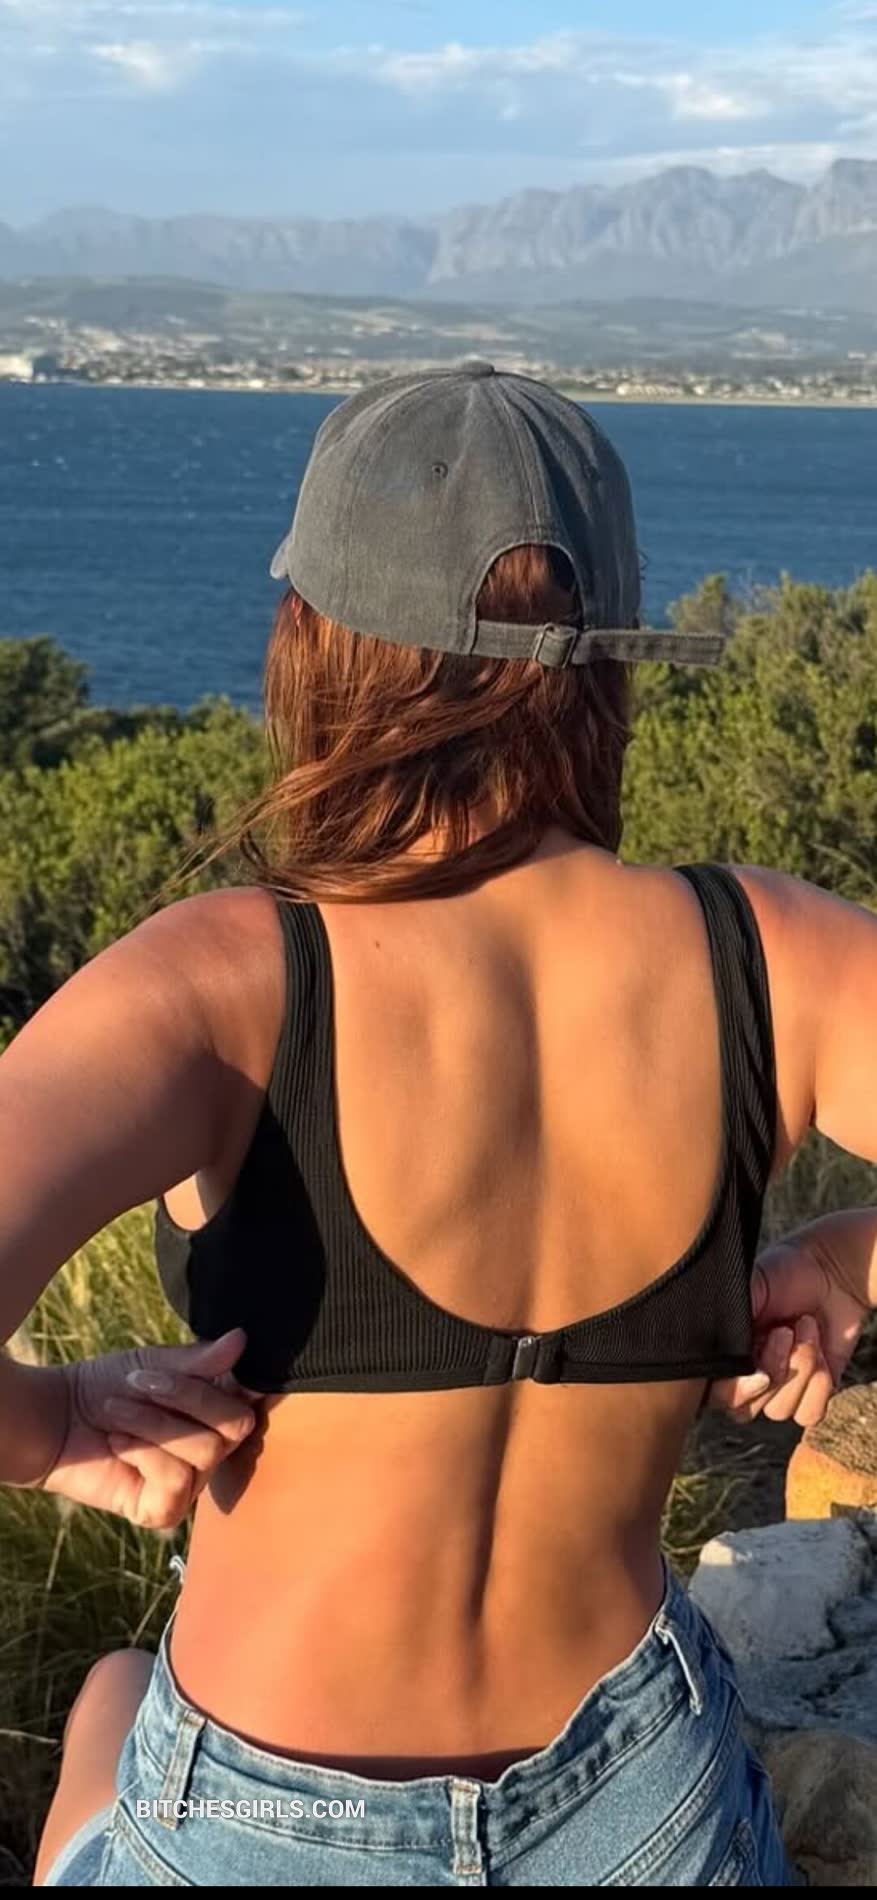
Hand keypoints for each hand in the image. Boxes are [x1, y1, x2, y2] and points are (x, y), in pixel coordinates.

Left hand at [41, 1329, 257, 1528]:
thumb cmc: (103, 1387)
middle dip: (188, 1396)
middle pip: (238, 1425)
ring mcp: (189, 1484)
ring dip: (153, 1423)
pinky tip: (116, 1444)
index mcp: (216, 1413)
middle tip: (140, 1382)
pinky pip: (175, 1479)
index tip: (227, 1366)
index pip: (255, 1400)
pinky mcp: (162, 1510)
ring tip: (116, 1411)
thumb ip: (200, 1362)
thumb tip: (242, 1340)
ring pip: (205, 1451)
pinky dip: (141, 1453)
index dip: (248, 1383)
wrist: (53, 1418)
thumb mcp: (154, 1365)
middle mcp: (212, 1451)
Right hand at [709, 1236, 867, 1427]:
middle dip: (772, 1370)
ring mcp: (778, 1390)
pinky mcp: (812, 1395)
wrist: (830, 1272)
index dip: (732, 1391)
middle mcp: (745, 1378)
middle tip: (784, 1332)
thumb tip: (709, 1340)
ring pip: (780, 1411)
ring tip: (806, 1329)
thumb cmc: (783, 1274)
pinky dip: (819, 1383)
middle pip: (744, 1411)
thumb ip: (725, 1319)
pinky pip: (810, 1413)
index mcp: (722, 1355)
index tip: (758, 1370)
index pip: (711, 1396)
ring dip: (800, 1368)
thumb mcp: (747, 1288)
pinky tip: (821, 1350)